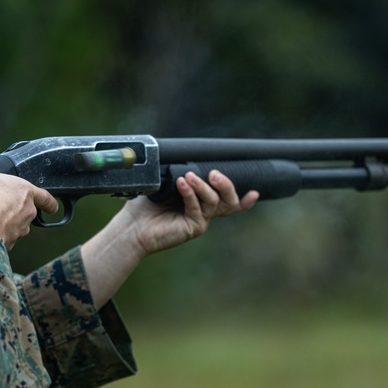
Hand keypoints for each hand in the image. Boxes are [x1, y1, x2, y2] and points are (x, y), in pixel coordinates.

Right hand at [0, 157, 58, 249]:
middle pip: (26, 212)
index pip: (45, 197)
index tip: (53, 208)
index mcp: (25, 191)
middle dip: (14, 210)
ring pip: (15, 227)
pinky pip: (3, 239)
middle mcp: (27, 212)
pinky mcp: (9, 244)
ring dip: (4, 223)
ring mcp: (20, 230)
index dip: (49, 203)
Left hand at [80, 169, 257, 307]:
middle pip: (229, 201)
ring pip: (214, 202)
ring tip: (189, 176)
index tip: (255, 192)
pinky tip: (182, 184)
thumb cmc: (146, 205)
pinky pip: (197, 208)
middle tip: (214, 174)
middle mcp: (204, 212)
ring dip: (203, 186)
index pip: (226, 199)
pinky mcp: (192, 227)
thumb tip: (187, 160)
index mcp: (201, 202)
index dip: (244, 199)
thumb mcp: (164, 184)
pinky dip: (190, 193)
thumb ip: (179, 173)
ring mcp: (200, 220)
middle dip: (227, 185)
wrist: (132, 226)